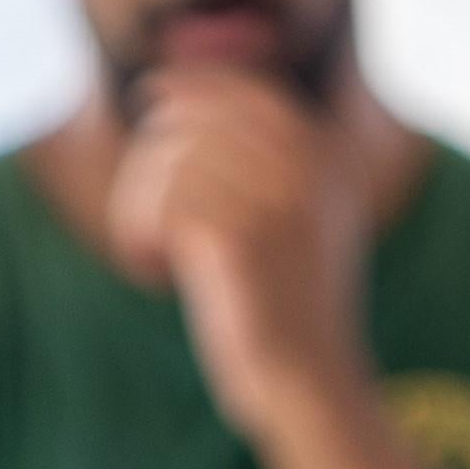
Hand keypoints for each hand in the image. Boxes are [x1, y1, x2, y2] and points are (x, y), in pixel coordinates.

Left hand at [110, 67, 371, 435]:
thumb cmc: (282, 304)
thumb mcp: (288, 214)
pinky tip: (161, 274)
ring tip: (161, 255)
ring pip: (165, 163)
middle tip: (155, 221)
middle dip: (152, 165)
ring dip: (140, 210)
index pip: (242, 88)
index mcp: (329, 154)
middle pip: (191, 121)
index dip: (189, 86)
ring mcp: (281, 199)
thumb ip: (252, 151)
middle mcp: (313, 166)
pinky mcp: (239, 238)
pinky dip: (140, 242)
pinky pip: (156, 208)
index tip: (152, 94)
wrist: (308, 383)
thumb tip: (169, 84)